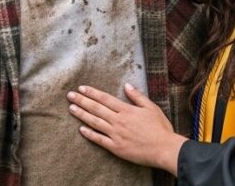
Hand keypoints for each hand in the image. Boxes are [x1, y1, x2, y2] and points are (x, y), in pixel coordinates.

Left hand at [66, 84, 186, 174]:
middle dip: (82, 101)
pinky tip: (81, 129)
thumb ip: (137, 96)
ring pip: (95, 122)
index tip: (81, 88)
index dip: (92, 93)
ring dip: (82, 115)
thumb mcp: (151, 108)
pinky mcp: (116, 147)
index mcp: (127, 110)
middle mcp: (118, 121)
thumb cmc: (160, 128)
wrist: (165, 149)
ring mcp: (116, 134)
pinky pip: (100, 140)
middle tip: (70, 95)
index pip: (105, 99)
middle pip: (96, 108)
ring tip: (71, 108)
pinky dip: (89, 134)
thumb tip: (127, 85)